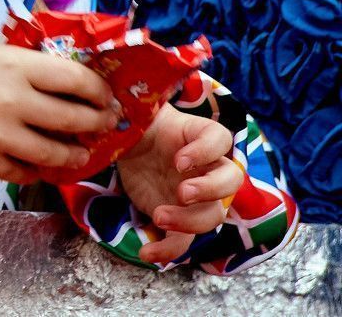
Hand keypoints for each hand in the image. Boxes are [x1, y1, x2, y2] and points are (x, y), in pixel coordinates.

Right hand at [0, 33, 118, 184]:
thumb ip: (10, 51)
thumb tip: (38, 58)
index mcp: (16, 66)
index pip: (76, 79)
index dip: (99, 90)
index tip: (106, 96)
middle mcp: (17, 102)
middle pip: (75, 119)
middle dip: (97, 123)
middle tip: (105, 124)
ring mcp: (4, 136)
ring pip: (57, 153)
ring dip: (75, 154)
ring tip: (81, 152)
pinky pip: (26, 173)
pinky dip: (37, 170)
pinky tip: (41, 165)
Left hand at [116, 107, 240, 263]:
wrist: (129, 144)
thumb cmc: (139, 122)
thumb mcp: (139, 110)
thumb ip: (139, 106)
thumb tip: (117, 93)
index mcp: (198, 134)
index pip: (219, 139)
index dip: (205, 151)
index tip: (178, 159)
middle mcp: (206, 167)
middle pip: (230, 182)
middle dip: (210, 190)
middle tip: (182, 193)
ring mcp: (196, 196)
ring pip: (212, 215)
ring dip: (190, 222)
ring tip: (158, 217)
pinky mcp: (178, 217)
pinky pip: (183, 241)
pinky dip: (168, 251)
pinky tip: (146, 253)